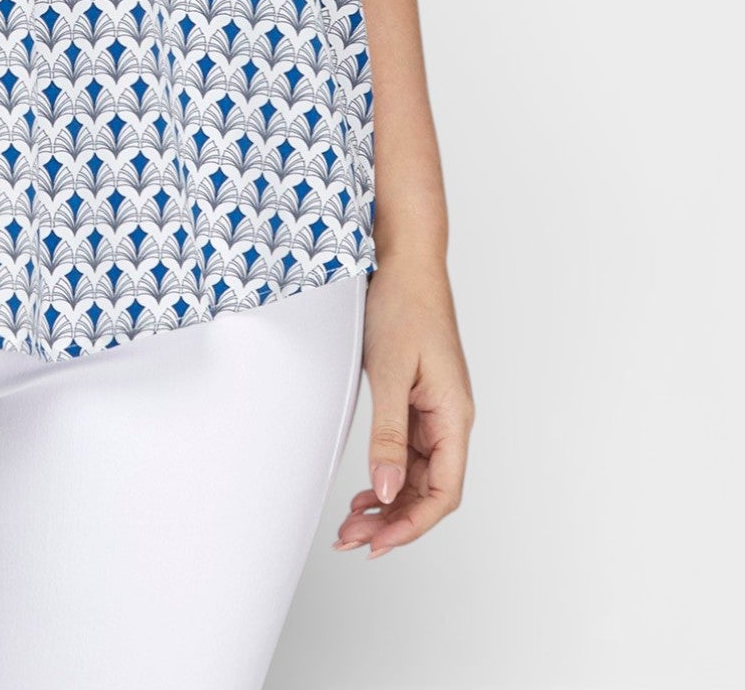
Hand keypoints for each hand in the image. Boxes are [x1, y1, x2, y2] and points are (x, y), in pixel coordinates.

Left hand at [334, 253, 474, 558]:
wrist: (404, 261)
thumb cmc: (404, 306)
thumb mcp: (390, 371)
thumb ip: (389, 434)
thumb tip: (386, 491)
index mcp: (454, 416)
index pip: (443, 492)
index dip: (413, 525)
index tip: (379, 543)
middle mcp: (450, 419)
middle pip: (429, 490)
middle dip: (394, 522)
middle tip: (352, 540)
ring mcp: (434, 411)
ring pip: (416, 475)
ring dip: (388, 503)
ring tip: (351, 524)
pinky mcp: (417, 399)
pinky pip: (406, 451)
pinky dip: (386, 474)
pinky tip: (365, 490)